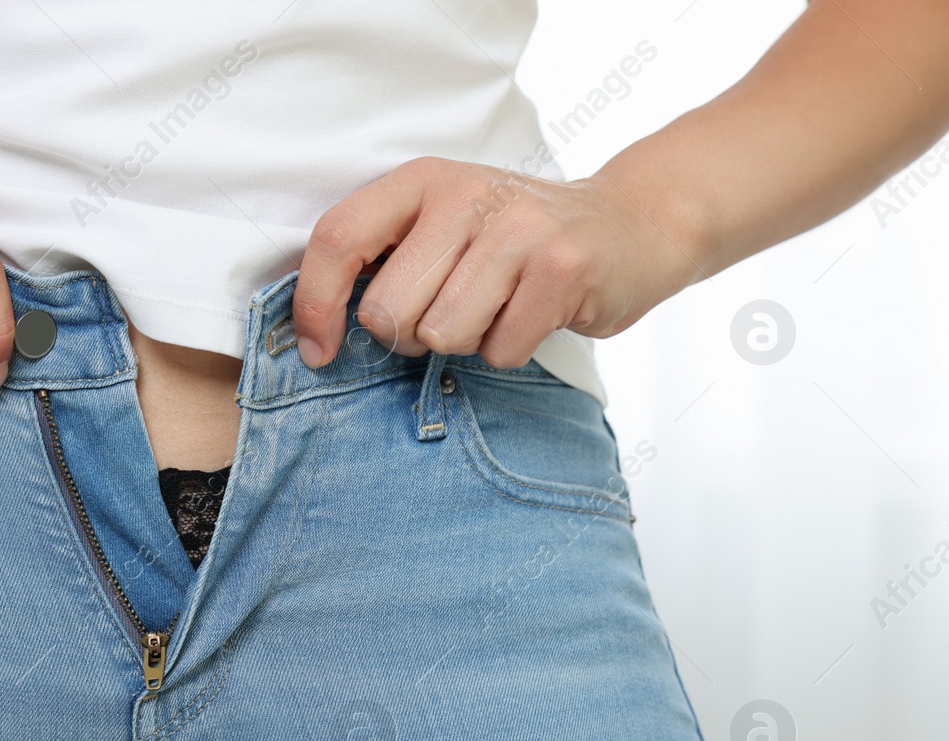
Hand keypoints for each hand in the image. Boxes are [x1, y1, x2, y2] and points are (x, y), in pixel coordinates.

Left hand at [291, 157, 701, 369]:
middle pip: (388, 311)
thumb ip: (385, 261)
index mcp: (421, 180)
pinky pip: (499, 351)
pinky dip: (511, 350)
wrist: (634, 224)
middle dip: (411, 335)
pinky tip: (535, 314)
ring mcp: (518, 228)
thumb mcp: (444, 227)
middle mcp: (466, 194)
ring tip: (499, 306)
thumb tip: (316, 332)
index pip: (338, 238)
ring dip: (467, 341)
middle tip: (454, 310)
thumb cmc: (518, 241)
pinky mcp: (563, 267)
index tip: (320, 352)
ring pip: (442, 336)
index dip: (315, 305)